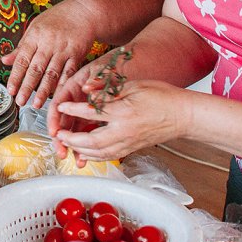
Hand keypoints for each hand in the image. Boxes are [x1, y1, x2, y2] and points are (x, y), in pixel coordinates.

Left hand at [3, 0, 103, 108]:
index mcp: (35, 36)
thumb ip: (21, 46)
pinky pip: (69, 72)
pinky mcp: (78, 53)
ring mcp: (64, 49)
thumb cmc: (56, 20)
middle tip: (20, 102)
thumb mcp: (35, 28)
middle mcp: (49, 43)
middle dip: (27, 87)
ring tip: (36, 104)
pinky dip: (62, 85)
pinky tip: (57, 96)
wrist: (84, 11)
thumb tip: (4, 61)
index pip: (22, 59)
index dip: (15, 76)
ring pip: (52, 73)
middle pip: (36, 68)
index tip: (10, 91)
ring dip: (43, 90)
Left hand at [50, 78, 192, 160]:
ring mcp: (129, 143)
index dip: (73, 109)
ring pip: (98, 153)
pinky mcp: (132, 149)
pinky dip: (93, 157)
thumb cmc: (162, 96)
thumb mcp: (133, 85)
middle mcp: (125, 131)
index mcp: (124, 112)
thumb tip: (87, 88)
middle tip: (59, 134)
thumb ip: (107, 88)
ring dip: (79, 150)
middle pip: (90, 141)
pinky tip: (85, 153)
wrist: (183, 115)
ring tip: (67, 144)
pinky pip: (108, 157)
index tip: (61, 106)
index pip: (91, 112)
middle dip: (71, 139)